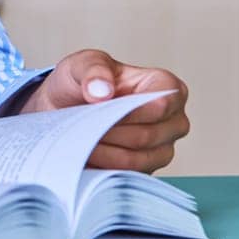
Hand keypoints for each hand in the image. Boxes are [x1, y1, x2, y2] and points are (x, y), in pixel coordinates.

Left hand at [19, 49, 190, 172]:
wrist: (65, 106)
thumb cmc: (81, 83)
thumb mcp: (82, 64)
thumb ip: (93, 70)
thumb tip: (101, 91)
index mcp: (167, 86)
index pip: (160, 104)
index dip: (128, 111)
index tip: (98, 109)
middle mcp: (173, 119)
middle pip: (147, 135)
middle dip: (109, 131)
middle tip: (82, 126)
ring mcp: (163, 147)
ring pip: (137, 158)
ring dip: (104, 151)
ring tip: (80, 138)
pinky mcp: (148, 169)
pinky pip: (128, 174)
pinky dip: (104, 165)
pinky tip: (86, 152)